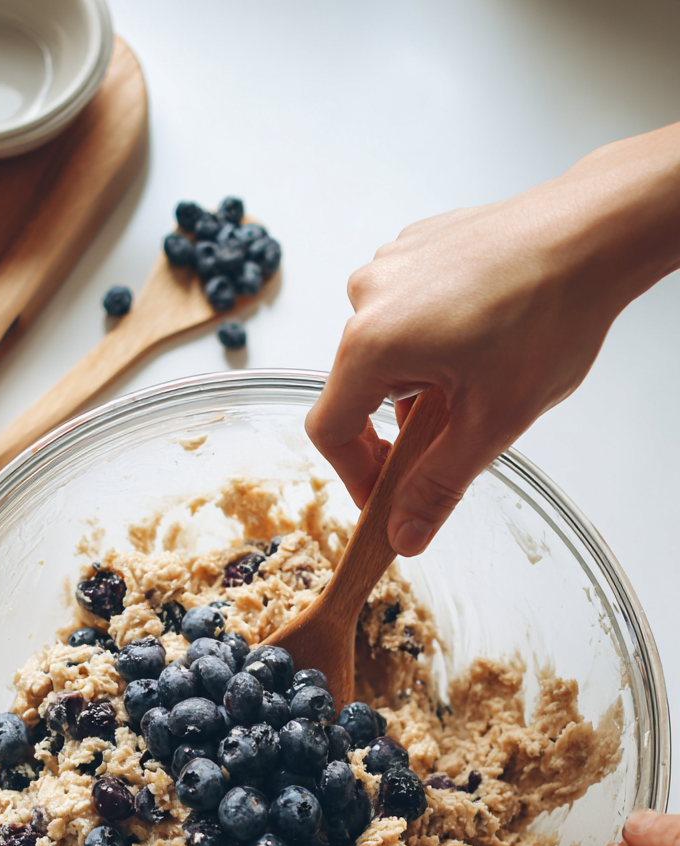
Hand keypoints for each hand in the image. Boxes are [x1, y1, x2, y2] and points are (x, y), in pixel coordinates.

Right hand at [306, 124, 679, 555]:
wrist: (595, 233)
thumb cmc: (551, 312)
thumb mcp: (493, 421)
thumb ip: (437, 486)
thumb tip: (404, 533)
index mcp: (372, 342)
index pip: (330, 430)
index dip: (355, 476)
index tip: (387, 500)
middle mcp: (368, 297)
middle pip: (357, 390)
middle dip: (397, 430)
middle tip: (452, 446)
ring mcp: (391, 265)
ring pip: (385, 351)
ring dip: (418, 384)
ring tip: (479, 386)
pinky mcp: (417, 246)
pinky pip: (406, 312)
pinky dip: (432, 341)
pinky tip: (482, 342)